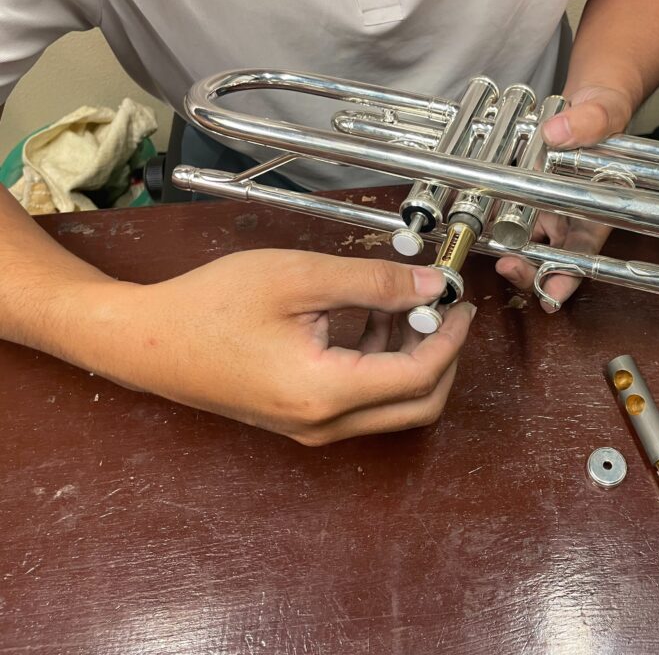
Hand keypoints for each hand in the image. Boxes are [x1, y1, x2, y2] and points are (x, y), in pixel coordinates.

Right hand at [77, 250, 475, 444]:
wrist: (148, 341)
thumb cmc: (212, 305)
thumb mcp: (300, 277)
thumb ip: (373, 282)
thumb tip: (431, 284)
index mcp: (326, 392)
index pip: (419, 376)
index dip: (450, 339)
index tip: (460, 303)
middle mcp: (323, 424)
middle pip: (417, 405)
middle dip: (443, 357)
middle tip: (445, 310)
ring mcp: (311, 429)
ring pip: (392, 407)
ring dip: (412, 360)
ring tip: (406, 305)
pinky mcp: (301, 420)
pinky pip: (362, 403)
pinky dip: (382, 366)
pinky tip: (374, 322)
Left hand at [495, 84, 631, 310]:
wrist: (584, 103)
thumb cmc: (604, 116)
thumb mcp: (605, 113)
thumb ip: (590, 122)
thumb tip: (558, 132)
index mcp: (594, 213)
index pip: (584, 256)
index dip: (568, 278)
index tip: (552, 295)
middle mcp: (565, 218)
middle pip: (545, 259)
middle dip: (526, 270)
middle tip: (508, 265)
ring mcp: (539, 208)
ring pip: (518, 240)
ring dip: (500, 244)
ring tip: (481, 238)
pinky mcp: (517, 193)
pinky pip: (499, 208)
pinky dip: (485, 211)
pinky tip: (468, 206)